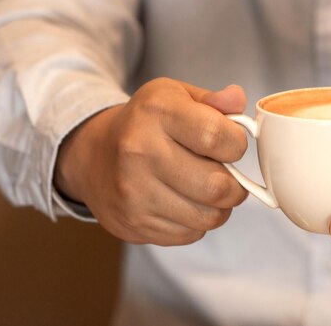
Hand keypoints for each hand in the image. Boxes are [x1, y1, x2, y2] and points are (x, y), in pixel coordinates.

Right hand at [55, 78, 248, 245]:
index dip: (236, 145)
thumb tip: (237, 99)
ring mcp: (134, 192)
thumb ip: (213, 100)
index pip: (218, 137)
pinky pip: (191, 234)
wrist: (93, 154)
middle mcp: (140, 152)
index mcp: (157, 112)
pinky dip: (197, 221)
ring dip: (219, 206)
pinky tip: (184, 201)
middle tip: (225, 174)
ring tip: (206, 187)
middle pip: (217, 186)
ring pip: (209, 216)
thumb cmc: (145, 122)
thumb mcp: (175, 95)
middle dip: (234, 183)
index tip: (230, 144)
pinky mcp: (134, 224)